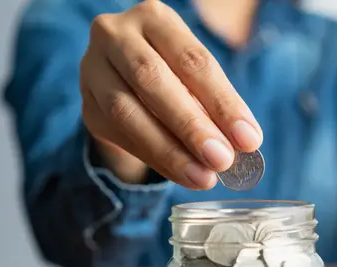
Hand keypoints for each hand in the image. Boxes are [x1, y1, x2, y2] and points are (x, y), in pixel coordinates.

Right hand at [80, 0, 261, 188]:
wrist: (128, 78)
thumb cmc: (176, 73)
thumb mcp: (198, 77)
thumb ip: (216, 104)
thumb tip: (244, 142)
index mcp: (155, 19)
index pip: (193, 61)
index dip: (223, 102)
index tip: (249, 139)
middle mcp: (116, 35)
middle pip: (153, 80)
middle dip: (192, 126)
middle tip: (222, 160)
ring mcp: (93, 69)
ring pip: (128, 112)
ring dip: (170, 150)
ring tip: (203, 177)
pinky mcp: (87, 105)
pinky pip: (120, 136)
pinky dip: (156, 159)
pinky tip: (183, 175)